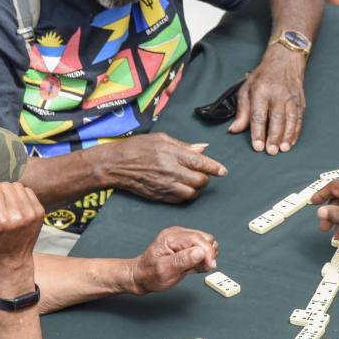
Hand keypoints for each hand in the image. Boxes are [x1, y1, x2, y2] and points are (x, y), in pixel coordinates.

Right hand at [0, 174, 43, 291]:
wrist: (11, 259)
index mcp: (0, 220)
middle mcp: (18, 215)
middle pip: (3, 185)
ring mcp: (32, 213)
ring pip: (16, 185)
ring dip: (7, 192)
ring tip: (3, 206)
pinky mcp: (40, 212)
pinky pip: (27, 190)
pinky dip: (19, 195)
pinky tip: (13, 207)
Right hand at [107, 133, 226, 202]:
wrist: (116, 165)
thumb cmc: (137, 147)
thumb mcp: (161, 139)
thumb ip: (184, 146)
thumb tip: (203, 148)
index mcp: (172, 154)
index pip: (201, 163)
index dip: (215, 168)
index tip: (223, 171)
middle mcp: (170, 171)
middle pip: (200, 181)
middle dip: (205, 178)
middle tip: (202, 173)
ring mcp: (165, 186)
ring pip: (192, 193)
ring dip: (195, 188)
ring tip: (191, 181)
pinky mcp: (159, 196)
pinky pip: (179, 200)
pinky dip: (185, 195)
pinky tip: (181, 187)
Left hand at [126, 226, 218, 294]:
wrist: (140, 277)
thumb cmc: (149, 274)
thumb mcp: (164, 270)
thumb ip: (183, 260)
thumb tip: (201, 252)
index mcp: (171, 237)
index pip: (198, 239)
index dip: (207, 252)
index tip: (210, 265)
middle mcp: (178, 235)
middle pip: (205, 239)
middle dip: (207, 255)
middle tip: (200, 267)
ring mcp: (182, 240)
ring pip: (206, 244)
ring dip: (205, 257)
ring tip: (193, 268)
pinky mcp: (185, 246)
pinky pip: (202, 250)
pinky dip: (202, 259)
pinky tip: (192, 266)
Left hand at [229, 46, 305, 154]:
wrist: (285, 59)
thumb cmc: (264, 75)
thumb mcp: (247, 88)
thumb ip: (242, 111)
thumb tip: (234, 129)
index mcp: (261, 90)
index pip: (259, 115)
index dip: (258, 132)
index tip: (258, 146)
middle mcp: (278, 94)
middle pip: (276, 119)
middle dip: (274, 136)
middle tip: (271, 151)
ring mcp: (291, 97)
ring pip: (290, 119)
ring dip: (287, 136)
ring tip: (283, 149)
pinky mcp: (300, 100)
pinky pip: (300, 118)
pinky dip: (296, 131)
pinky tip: (292, 141)